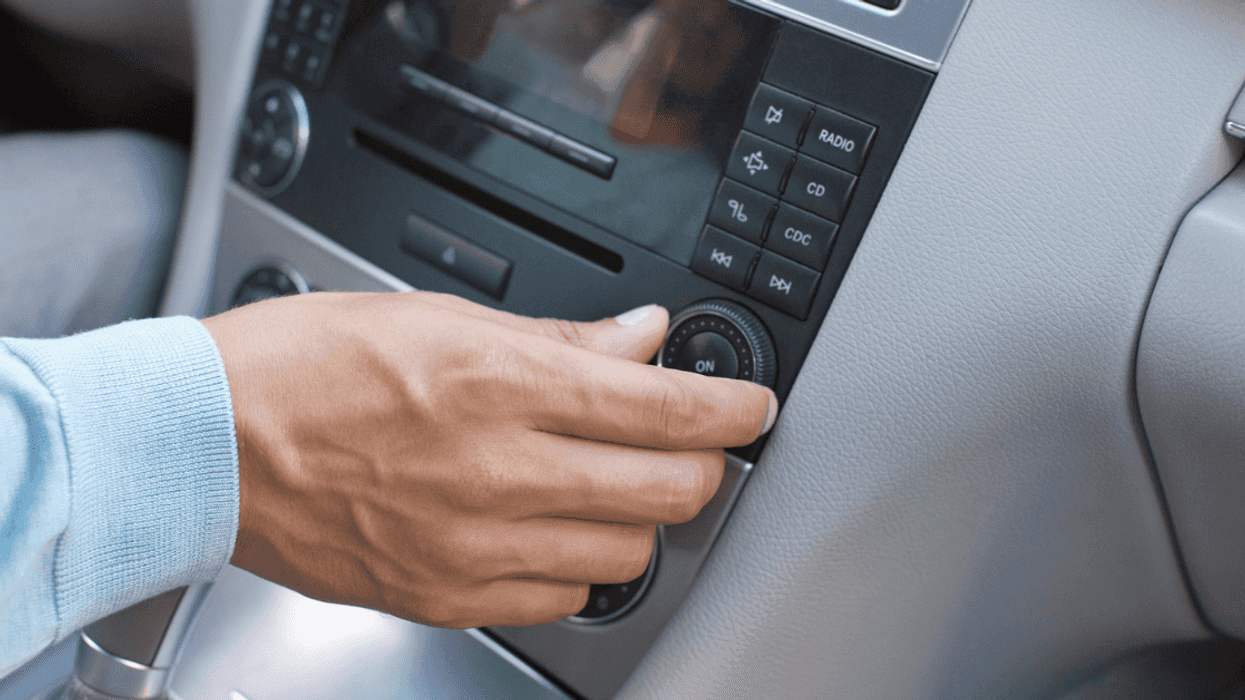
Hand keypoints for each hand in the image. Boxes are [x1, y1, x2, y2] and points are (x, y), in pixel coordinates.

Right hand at [202, 291, 775, 627]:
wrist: (209, 443)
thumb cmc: (306, 365)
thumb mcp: (440, 316)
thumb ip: (558, 338)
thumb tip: (639, 337)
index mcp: (499, 382)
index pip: (663, 407)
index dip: (730, 407)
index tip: (751, 407)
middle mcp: (495, 470)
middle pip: (667, 490)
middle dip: (702, 465)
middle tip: (690, 445)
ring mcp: (471, 545)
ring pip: (626, 554)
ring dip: (639, 518)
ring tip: (608, 486)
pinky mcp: (444, 596)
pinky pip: (560, 601)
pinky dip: (579, 569)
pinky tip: (553, 534)